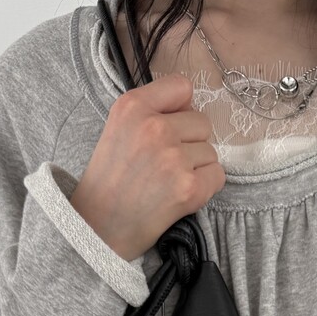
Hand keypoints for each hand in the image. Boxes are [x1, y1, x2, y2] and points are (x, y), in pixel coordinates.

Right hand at [69, 73, 225, 260]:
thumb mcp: (118, 129)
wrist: (99, 228)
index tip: (170, 127)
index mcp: (132, 106)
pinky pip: (218, 175)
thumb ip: (152, 112)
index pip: (182, 87)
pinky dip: (205, 187)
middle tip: (163, 165)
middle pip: (201, 122)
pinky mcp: (189, 188)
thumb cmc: (109, 182)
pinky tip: (179, 195)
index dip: (181, 108)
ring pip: (210, 151)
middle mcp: (154, 127)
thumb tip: (190, 109)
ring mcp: (174, 158)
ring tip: (167, 183)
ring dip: (196, 168)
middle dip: (189, 143)